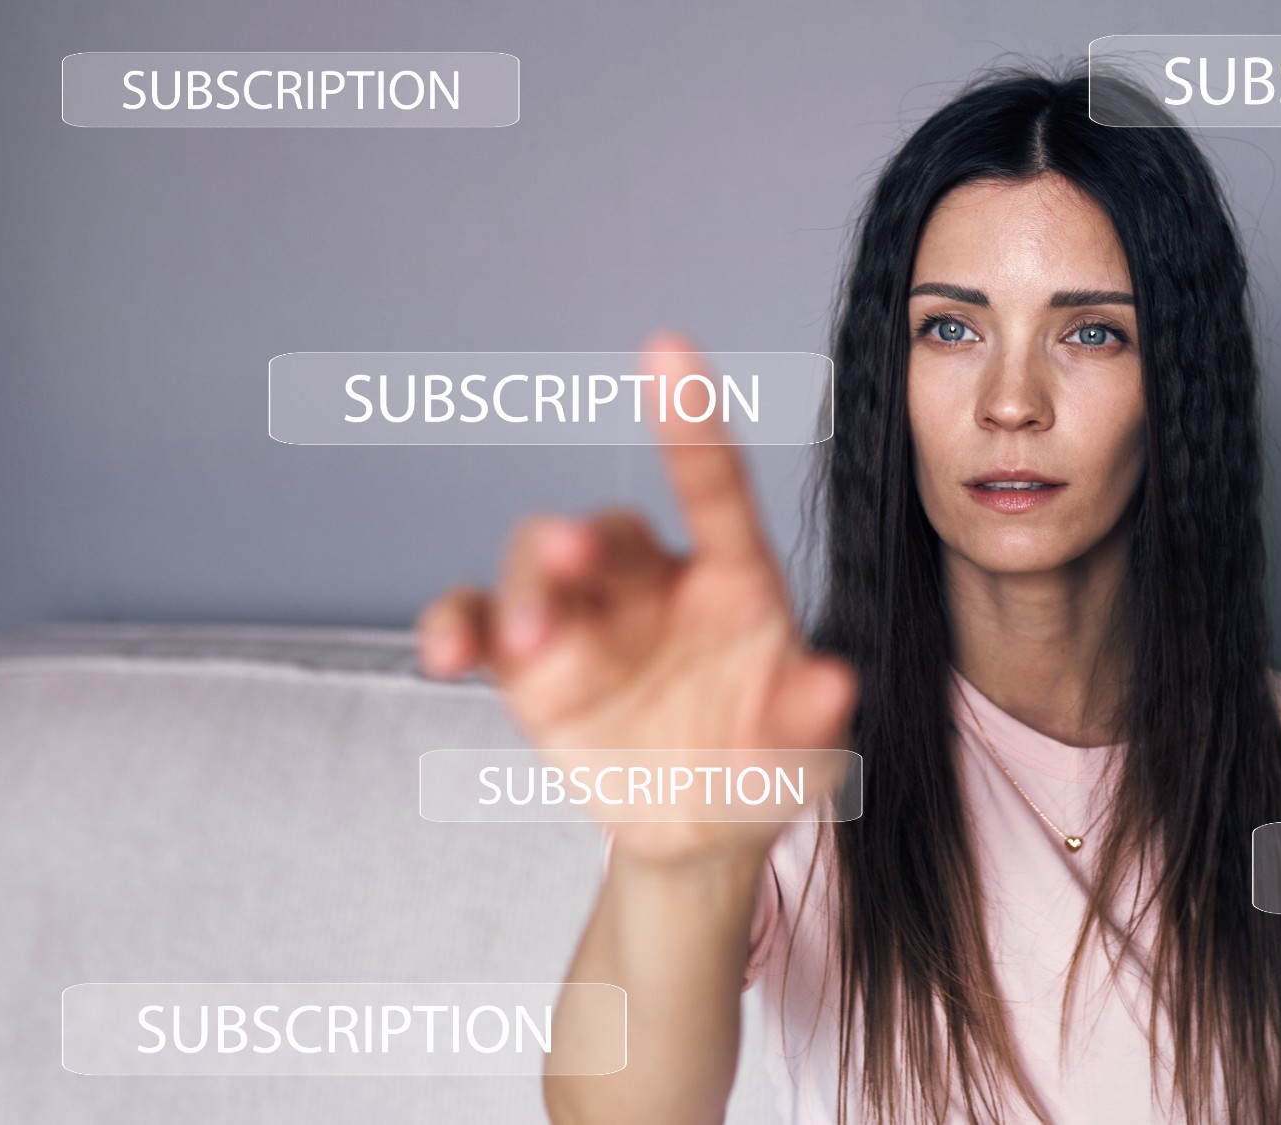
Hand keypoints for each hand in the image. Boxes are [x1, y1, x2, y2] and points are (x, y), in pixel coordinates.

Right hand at [414, 333, 858, 866]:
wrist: (703, 829)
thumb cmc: (765, 764)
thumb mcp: (803, 755)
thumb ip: (810, 717)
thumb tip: (833, 684)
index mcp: (734, 581)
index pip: (713, 489)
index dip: (689, 421)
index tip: (665, 347)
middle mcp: (652, 583)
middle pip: (607, 533)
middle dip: (581, 540)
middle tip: (573, 556)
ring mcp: (584, 619)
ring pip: (535, 564)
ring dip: (523, 589)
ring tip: (528, 643)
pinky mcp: (525, 664)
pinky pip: (476, 621)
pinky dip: (454, 626)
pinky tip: (447, 657)